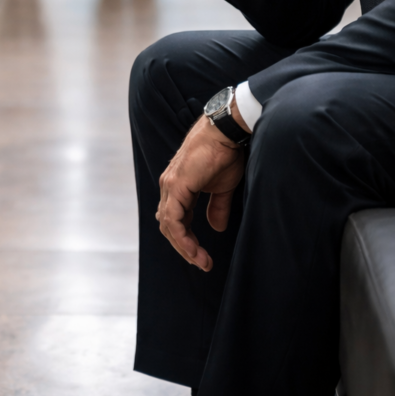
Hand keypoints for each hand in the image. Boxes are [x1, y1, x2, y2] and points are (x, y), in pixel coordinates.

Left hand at [157, 117, 244, 269]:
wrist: (225, 132)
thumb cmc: (225, 153)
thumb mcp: (223, 187)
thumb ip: (217, 207)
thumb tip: (216, 228)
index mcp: (179, 187)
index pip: (176, 219)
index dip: (187, 239)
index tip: (202, 256)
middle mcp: (169, 186)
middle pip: (169, 225)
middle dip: (184, 248)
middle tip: (202, 263)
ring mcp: (170, 185)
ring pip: (169, 225)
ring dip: (184, 247)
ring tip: (200, 261)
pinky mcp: (176, 186)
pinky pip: (173, 220)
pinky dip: (182, 238)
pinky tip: (194, 250)